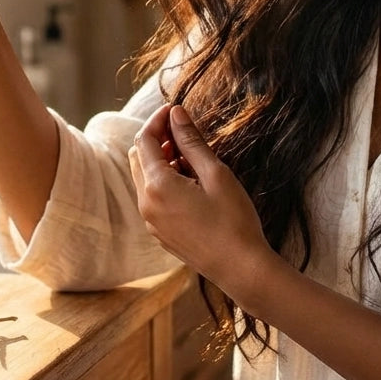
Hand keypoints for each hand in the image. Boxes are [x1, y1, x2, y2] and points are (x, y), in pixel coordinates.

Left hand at [129, 104, 273, 301]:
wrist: (241, 269)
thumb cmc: (233, 219)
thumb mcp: (215, 173)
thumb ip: (191, 141)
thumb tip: (175, 113)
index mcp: (157, 186)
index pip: (145, 140)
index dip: (158, 120)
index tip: (176, 110)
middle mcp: (146, 204)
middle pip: (139, 157)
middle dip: (158, 140)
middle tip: (185, 134)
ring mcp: (151, 221)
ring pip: (144, 178)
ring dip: (161, 161)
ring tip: (192, 159)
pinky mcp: (160, 233)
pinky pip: (152, 198)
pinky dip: (163, 182)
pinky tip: (191, 184)